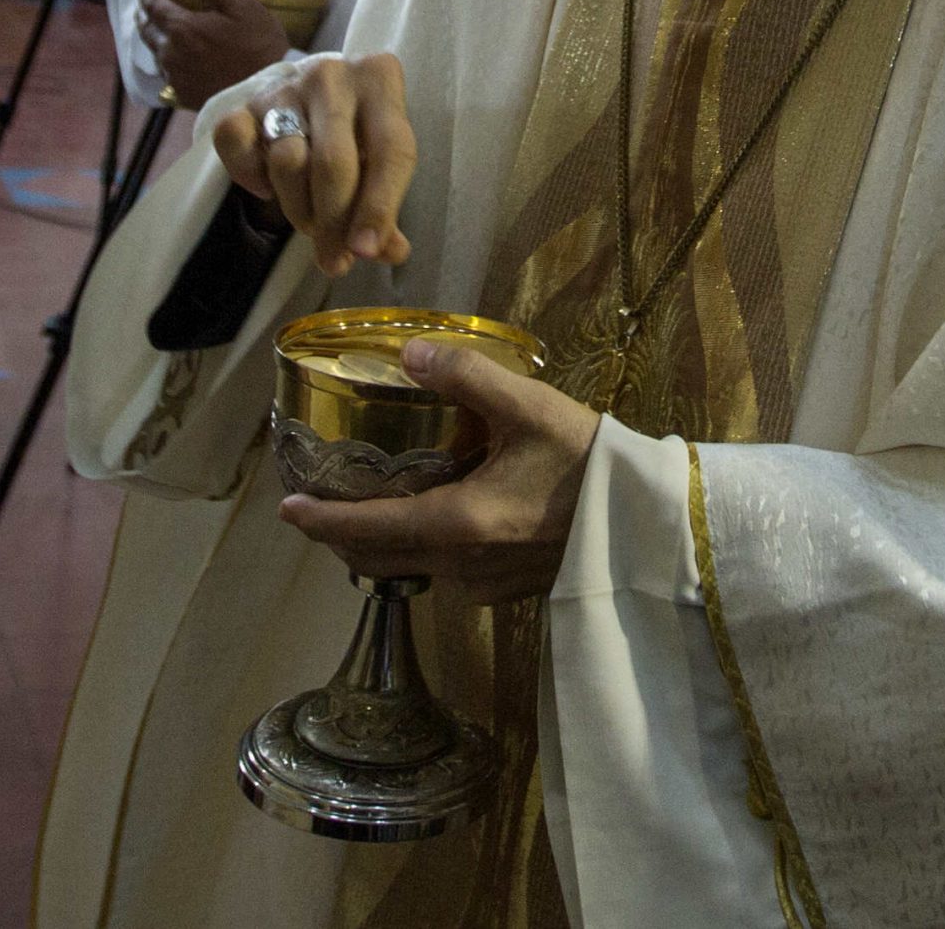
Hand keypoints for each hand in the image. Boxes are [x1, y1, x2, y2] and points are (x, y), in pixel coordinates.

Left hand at [138, 0, 292, 109]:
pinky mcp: (183, 95)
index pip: (154, 6)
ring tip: (156, 32)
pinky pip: (167, 74)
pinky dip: (166, 62)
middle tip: (142, 8)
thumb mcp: (243, 6)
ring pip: (156, 54)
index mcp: (182, 28)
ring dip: (154, 40)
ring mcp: (175, 76)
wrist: (263, 94)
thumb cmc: (258, 46)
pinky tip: (173, 61)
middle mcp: (170, 53)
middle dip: (144, 17)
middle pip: (148, 32)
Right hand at [214, 54, 415, 276]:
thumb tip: (390, 251)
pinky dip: (247, 174)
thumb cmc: (360, 133)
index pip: (389, 150)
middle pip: (332, 162)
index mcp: (381, 80)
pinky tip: (266, 189)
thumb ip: (388, 208)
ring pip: (286, 161)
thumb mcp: (385, 161)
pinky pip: (234, 141)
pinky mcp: (245, 102)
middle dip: (333, 221)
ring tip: (309, 223)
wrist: (317, 93)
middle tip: (335, 258)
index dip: (378, 207)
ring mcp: (285, 87)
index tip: (366, 251)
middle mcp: (333, 76)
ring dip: (298, 207)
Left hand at [279, 337, 598, 601]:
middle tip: (317, 507)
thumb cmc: (593, 465)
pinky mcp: (509, 593)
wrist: (657, 525)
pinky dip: (422, 553)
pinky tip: (428, 520)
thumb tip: (408, 352)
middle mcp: (463, 566)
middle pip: (379, 559)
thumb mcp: (530, 408)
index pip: (369, 529)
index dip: (322, 521)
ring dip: (381, 547)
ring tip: (364, 510)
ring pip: (411, 572)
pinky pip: (446, 576)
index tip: (287, 510)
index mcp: (459, 524)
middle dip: (341, 536)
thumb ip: (465, 377)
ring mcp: (486, 586)